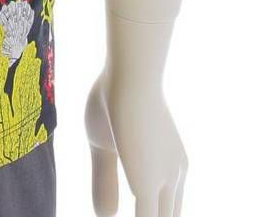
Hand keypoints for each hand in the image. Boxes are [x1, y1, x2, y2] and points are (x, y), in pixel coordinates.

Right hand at [85, 70, 186, 216]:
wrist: (129, 74)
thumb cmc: (114, 96)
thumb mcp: (102, 144)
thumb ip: (105, 181)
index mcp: (171, 167)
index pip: (167, 211)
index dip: (151, 216)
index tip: (129, 213)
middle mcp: (175, 178)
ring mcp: (166, 185)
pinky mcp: (149, 189)